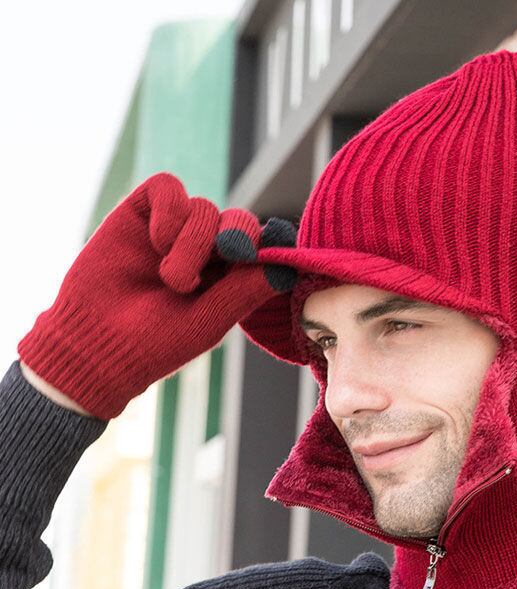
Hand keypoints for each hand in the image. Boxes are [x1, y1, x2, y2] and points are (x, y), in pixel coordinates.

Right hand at [17, 172, 296, 419]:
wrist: (96, 342)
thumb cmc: (156, 342)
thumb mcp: (209, 321)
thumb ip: (246, 291)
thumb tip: (289, 267)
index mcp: (229, 278)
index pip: (261, 245)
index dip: (270, 243)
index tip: (272, 248)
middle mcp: (206, 251)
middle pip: (240, 221)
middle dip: (238, 235)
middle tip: (228, 253)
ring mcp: (174, 230)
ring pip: (204, 208)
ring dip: (194, 241)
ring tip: (173, 279)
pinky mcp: (142, 212)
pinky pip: (168, 187)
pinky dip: (170, 210)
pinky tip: (158, 241)